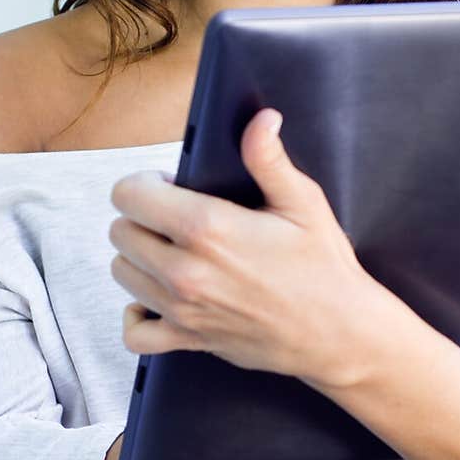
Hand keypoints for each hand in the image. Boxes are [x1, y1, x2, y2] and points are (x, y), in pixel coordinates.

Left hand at [108, 109, 372, 385]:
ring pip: (122, 273)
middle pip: (121, 231)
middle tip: (175, 219)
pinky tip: (155, 299)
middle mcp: (185, 270)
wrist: (339, 333)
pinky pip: (134, 333)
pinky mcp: (188, 340)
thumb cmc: (324, 268)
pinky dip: (137, 315)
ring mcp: (183, 309)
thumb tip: (261, 120)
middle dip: (142, 217)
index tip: (170, 187)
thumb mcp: (303, 203)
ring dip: (139, 259)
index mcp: (207, 228)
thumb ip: (269, 159)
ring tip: (172, 252)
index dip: (145, 183)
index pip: (129, 194)